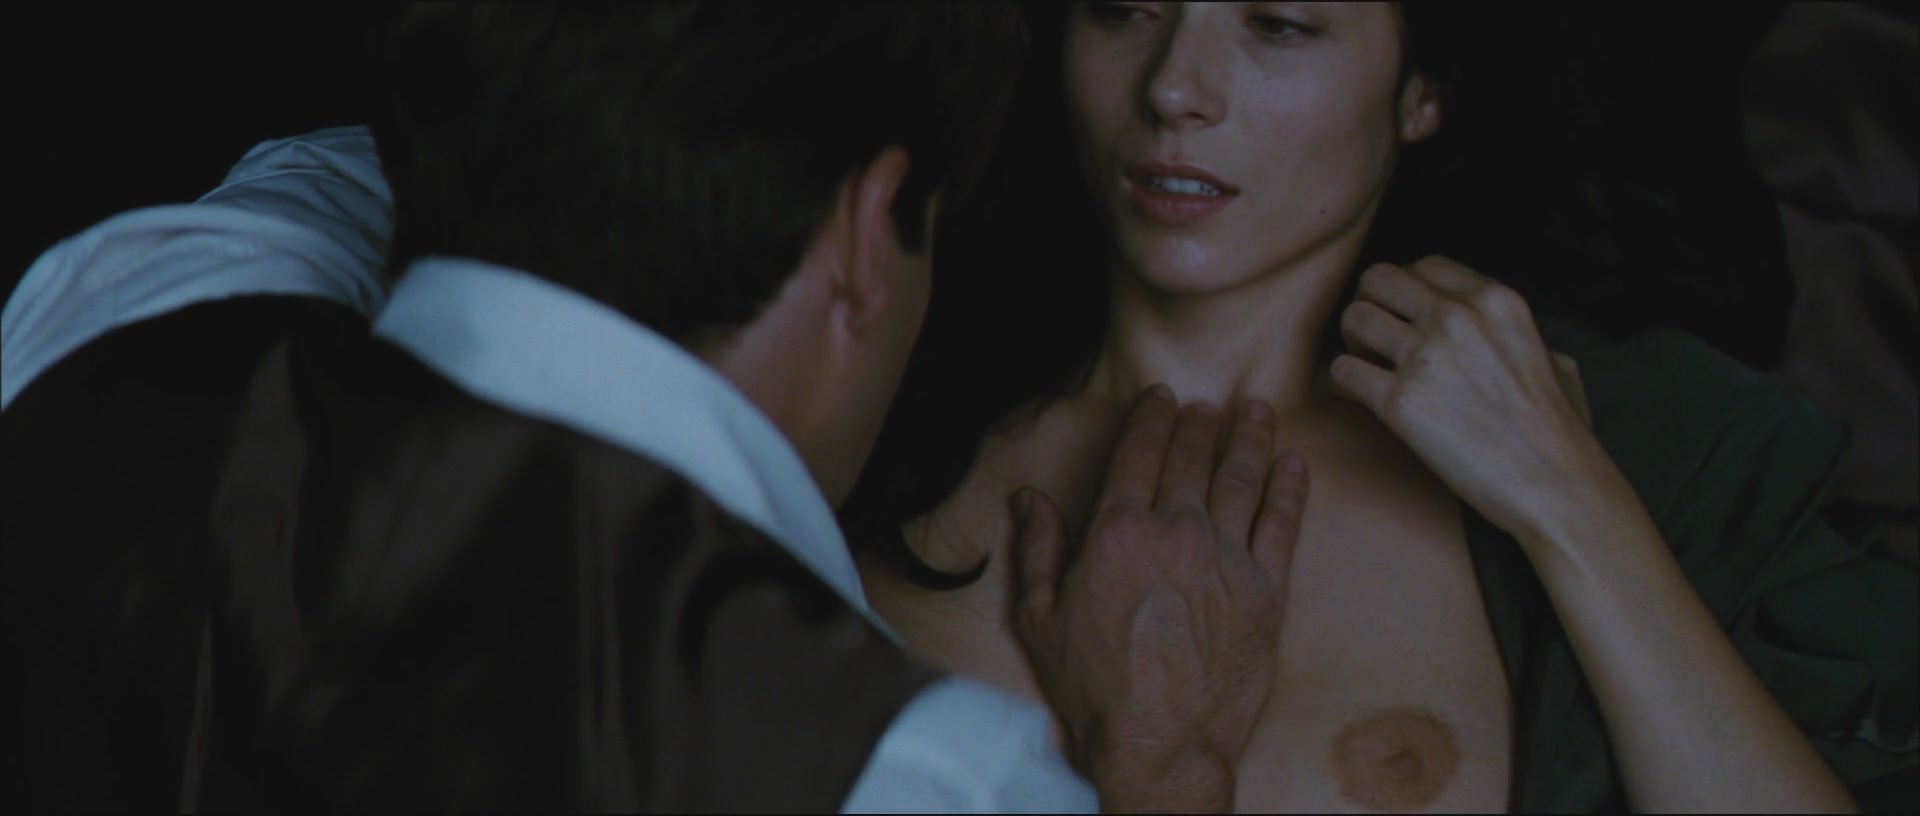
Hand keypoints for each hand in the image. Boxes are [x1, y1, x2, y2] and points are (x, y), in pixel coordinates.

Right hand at [1007, 386, 1308, 811]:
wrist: (1160, 744)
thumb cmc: (1093, 689)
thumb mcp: (1039, 618)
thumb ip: (1037, 550)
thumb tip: (1028, 499)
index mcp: (1118, 532)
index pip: (1138, 455)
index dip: (1151, 420)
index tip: (1162, 397)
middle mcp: (1176, 532)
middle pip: (1191, 459)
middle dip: (1200, 423)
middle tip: (1208, 405)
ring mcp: (1227, 558)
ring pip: (1242, 479)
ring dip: (1251, 439)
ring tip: (1258, 411)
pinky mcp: (1266, 590)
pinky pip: (1283, 525)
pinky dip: (1290, 489)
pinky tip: (1295, 464)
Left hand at [1331, 256, 1617, 540]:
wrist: (1553, 484)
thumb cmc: (1557, 431)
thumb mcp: (1552, 356)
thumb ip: (1511, 332)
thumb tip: (1492, 334)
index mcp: (1496, 299)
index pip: (1425, 266)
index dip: (1407, 291)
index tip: (1407, 318)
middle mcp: (1457, 316)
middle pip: (1378, 280)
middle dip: (1371, 306)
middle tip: (1376, 340)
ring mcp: (1426, 356)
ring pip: (1354, 318)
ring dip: (1353, 343)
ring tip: (1369, 369)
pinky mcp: (1400, 400)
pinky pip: (1341, 370)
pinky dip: (1343, 384)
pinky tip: (1361, 400)